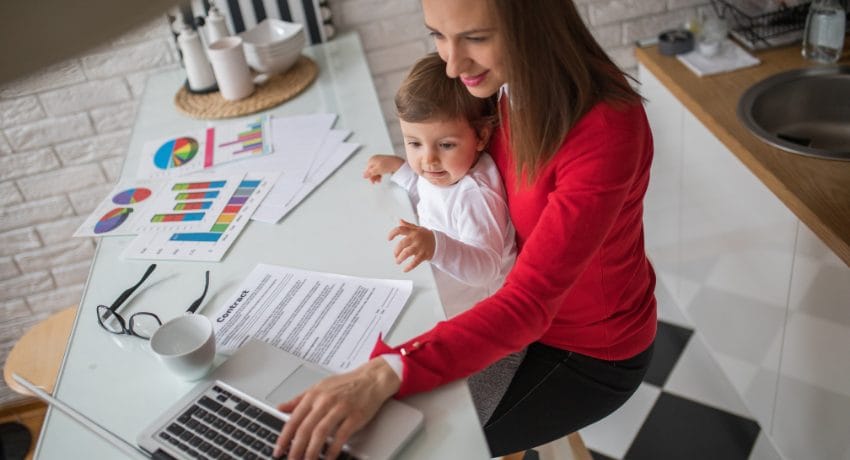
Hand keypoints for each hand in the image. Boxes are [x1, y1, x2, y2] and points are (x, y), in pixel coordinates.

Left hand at [273, 358, 399, 459]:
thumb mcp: (319, 387)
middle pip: (305, 428)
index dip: (284, 437)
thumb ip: (299, 399)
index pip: (294, 419)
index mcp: (314, 395)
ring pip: (320, 433)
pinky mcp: (355, 416)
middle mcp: (325, 401)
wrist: (371, 378)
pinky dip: (333, 449)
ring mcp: (340, 408)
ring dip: (312, 451)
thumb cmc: (346, 383)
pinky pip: (341, 435)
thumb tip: (281, 407)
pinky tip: (327, 458)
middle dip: (296, 449)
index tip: (278, 450)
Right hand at [362, 155, 404, 183]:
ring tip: (379, 180)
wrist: (397, 163)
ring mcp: (380, 161)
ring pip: (376, 170)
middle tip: (375, 182)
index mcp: (372, 159)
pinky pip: (380, 169)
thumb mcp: (377, 170)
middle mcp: (375, 159)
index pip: (367, 169)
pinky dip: (380, 173)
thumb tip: (364, 175)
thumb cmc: (388, 165)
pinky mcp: (384, 163)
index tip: (372, 181)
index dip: (369, 176)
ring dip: (377, 176)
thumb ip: (370, 173)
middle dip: (373, 176)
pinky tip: (381, 177)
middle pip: (371, 170)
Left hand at [388, 219, 434, 271]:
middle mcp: (416, 238)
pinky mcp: (424, 254)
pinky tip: (405, 269)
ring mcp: (420, 246)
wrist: (439, 242)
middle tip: (395, 255)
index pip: (400, 229)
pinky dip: (409, 267)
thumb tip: (399, 221)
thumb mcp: (418, 229)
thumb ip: (408, 226)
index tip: (388, 239)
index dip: (392, 233)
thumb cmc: (425, 235)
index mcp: (413, 231)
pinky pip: (415, 262)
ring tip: (398, 261)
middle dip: (396, 251)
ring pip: (407, 253)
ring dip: (400, 258)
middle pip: (402, 243)